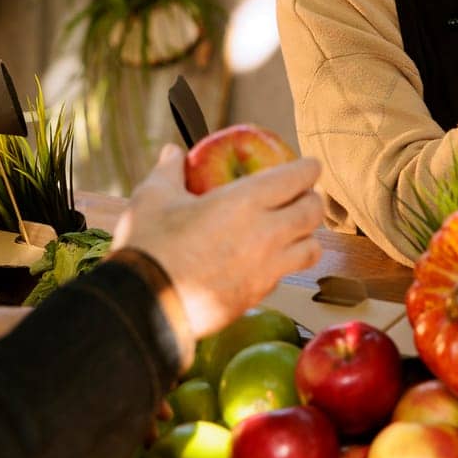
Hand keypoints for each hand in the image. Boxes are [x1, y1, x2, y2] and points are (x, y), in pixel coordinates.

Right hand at [112, 145, 322, 341]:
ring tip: (293, 232)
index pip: (297, 178)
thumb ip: (169, 170)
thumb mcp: (153, 197)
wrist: (145, 305)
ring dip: (306, 236)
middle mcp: (266, 233)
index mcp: (245, 201)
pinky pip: (285, 276)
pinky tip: (266, 261)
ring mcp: (266, 269)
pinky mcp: (257, 296)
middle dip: (312, 200)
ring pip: (311, 249)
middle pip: (312, 212)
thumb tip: (172, 152)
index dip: (308, 169)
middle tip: (303, 196)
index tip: (308, 167)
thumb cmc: (149, 245)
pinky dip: (284, 265)